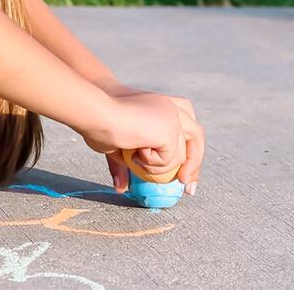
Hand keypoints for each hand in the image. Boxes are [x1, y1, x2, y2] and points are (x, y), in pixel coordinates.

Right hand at [88, 81, 204, 194]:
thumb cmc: (99, 122)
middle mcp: (172, 107)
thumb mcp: (118, 146)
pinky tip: (136, 151)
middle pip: (197, 137)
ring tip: (135, 157)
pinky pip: (171, 160)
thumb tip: (121, 187)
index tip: (184, 178)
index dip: (189, 153)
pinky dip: (152, 164)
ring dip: (159, 167)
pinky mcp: (171, 129)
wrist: (96, 111)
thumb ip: (125, 163)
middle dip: (194, 164)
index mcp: (162, 106)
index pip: (186, 129)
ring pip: (180, 155)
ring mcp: (174, 117)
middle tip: (188, 188)